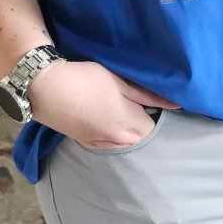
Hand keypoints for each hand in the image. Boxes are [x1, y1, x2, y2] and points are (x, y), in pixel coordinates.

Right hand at [28, 59, 180, 149]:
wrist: (45, 88)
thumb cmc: (86, 80)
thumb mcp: (119, 82)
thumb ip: (148, 95)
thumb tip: (176, 104)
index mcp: (130, 125)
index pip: (155, 127)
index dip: (155, 113)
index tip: (149, 100)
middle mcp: (118, 140)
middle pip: (141, 136)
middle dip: (142, 122)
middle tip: (134, 102)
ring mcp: (100, 144)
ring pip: (124, 141)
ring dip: (126, 129)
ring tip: (117, 108)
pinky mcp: (85, 142)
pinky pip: (108, 142)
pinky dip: (110, 133)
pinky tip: (103, 117)